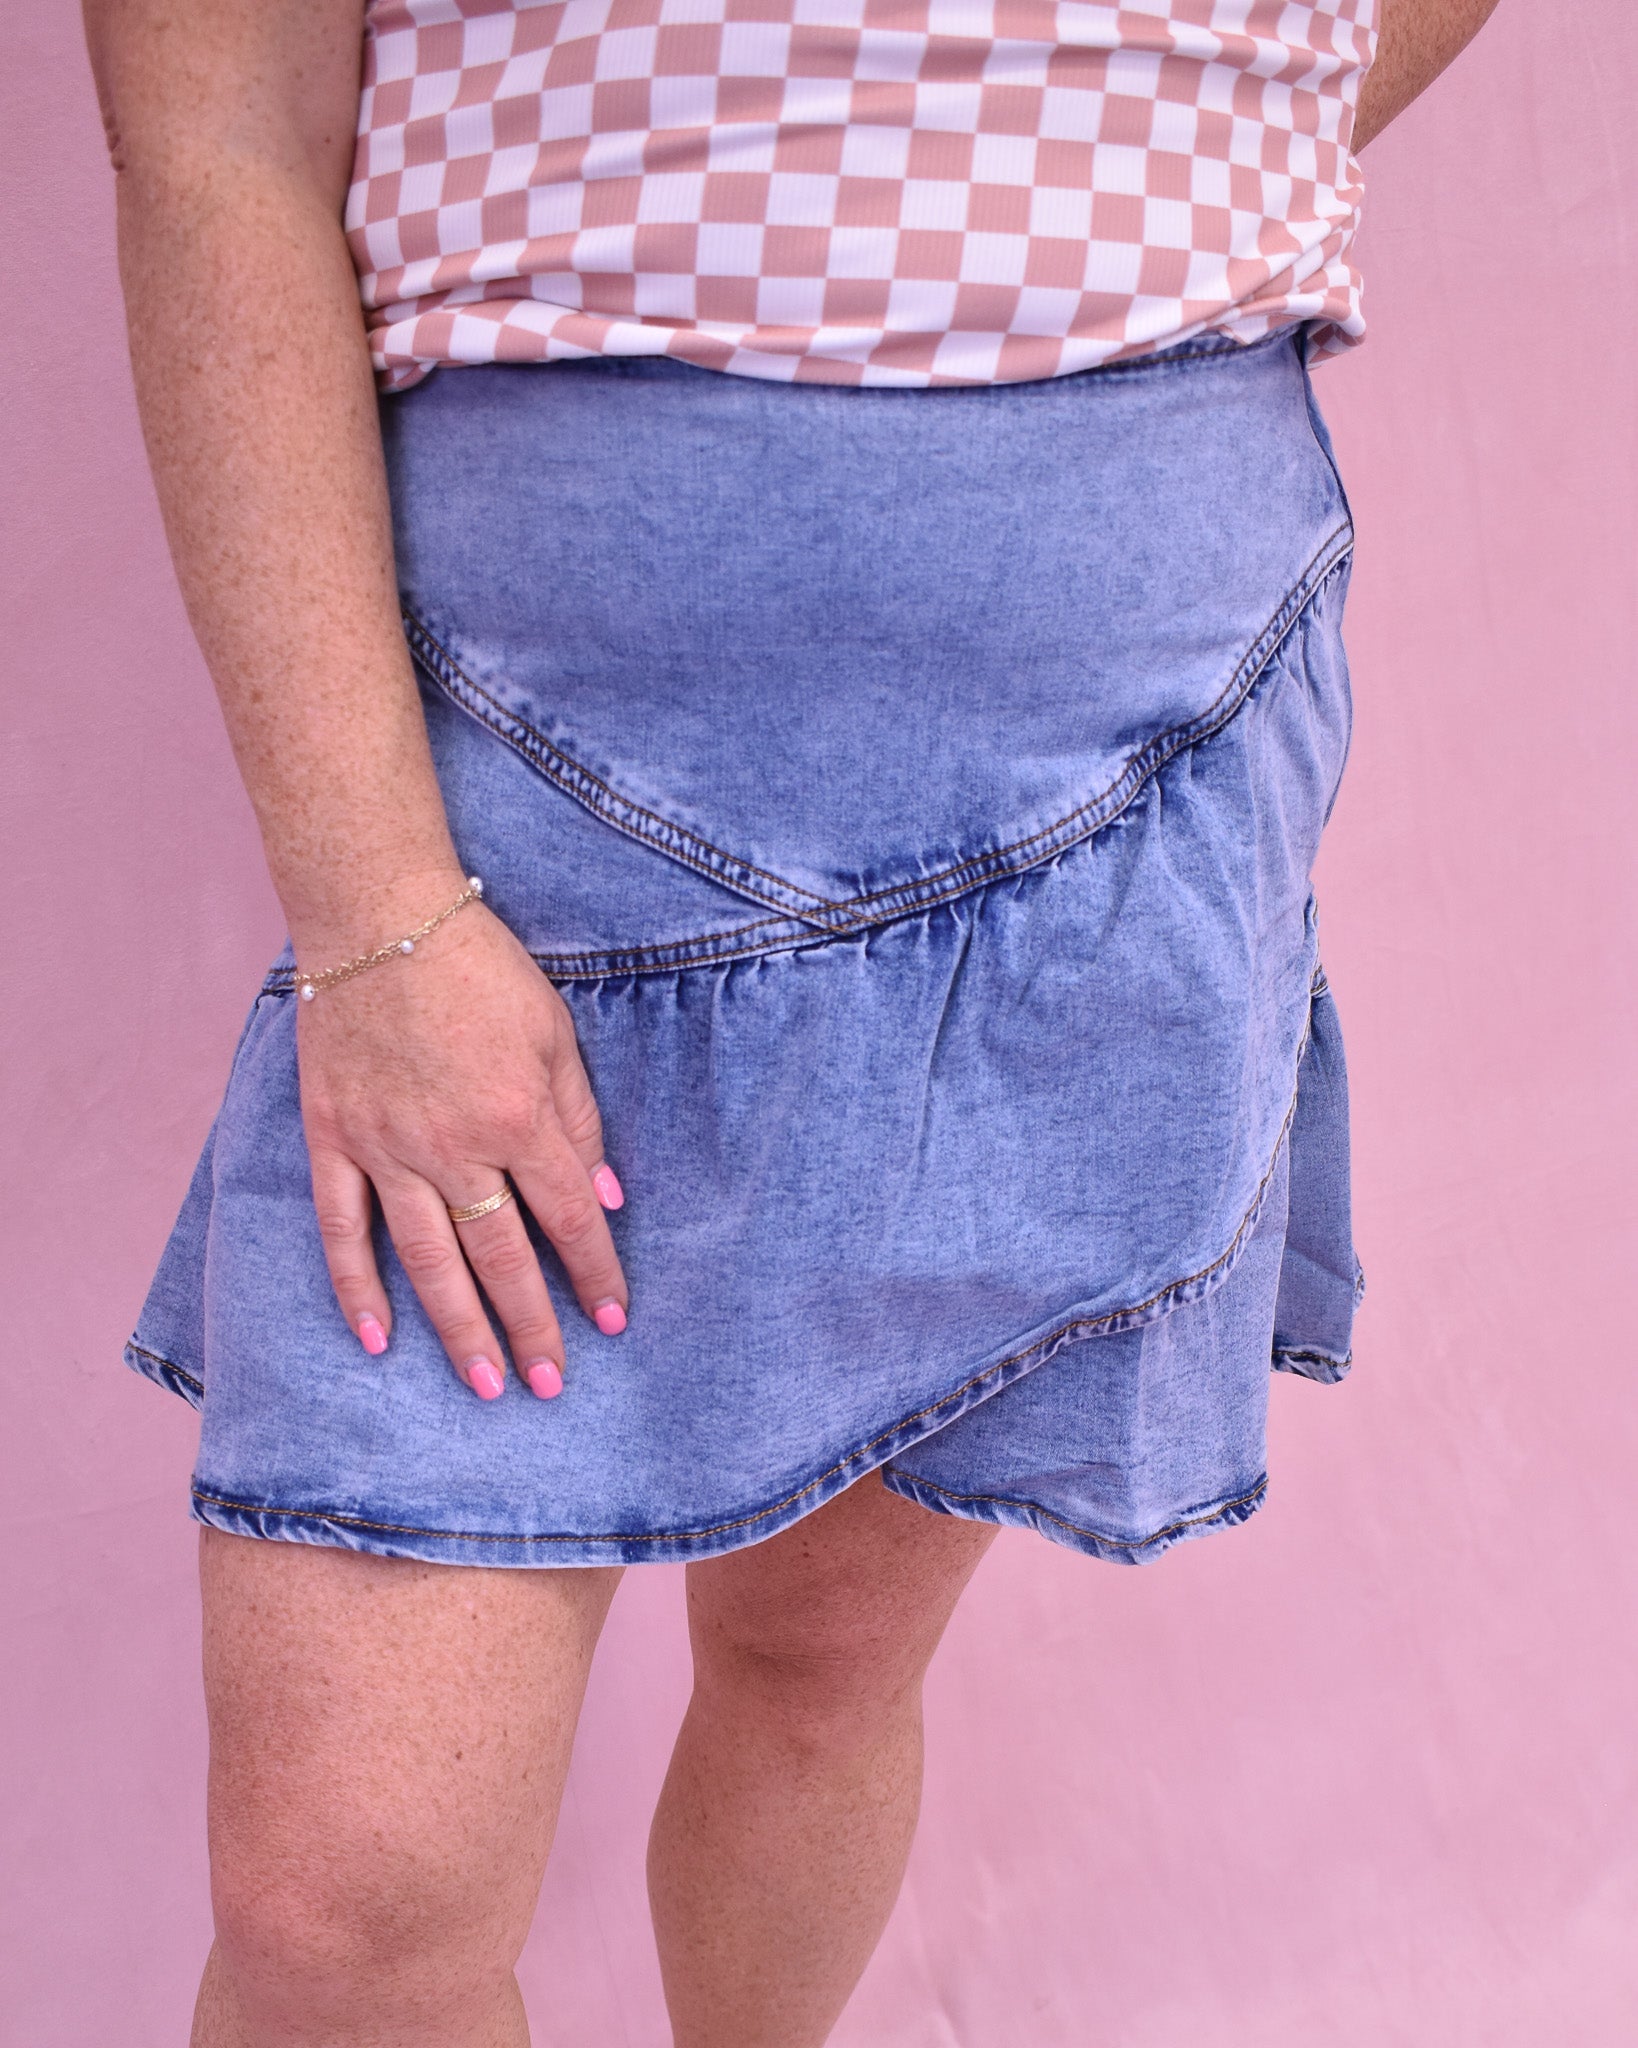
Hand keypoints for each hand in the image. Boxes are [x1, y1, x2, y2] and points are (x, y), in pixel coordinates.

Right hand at [296, 894, 627, 1400]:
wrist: (380, 919)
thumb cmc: (480, 969)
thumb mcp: (555, 1032)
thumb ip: (580, 1119)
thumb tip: (606, 1197)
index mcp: (518, 1116)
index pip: (569, 1218)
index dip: (595, 1275)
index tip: (612, 1322)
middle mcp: (454, 1146)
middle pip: (501, 1258)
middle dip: (533, 1328)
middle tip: (551, 1386)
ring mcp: (387, 1149)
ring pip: (427, 1261)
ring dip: (459, 1330)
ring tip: (486, 1385)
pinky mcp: (334, 1140)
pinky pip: (344, 1229)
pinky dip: (357, 1287)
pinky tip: (376, 1339)